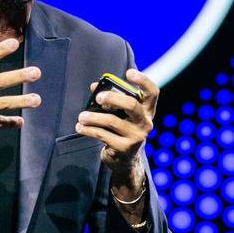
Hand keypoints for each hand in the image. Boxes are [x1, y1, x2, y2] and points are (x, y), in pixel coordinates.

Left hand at [75, 69, 158, 193]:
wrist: (124, 160)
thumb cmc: (120, 129)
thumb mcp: (119, 113)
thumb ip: (110, 98)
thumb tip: (94, 86)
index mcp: (146, 110)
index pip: (153, 92)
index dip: (143, 81)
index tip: (129, 72)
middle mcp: (145, 123)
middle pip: (132, 104)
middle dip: (113, 97)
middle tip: (98, 97)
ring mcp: (136, 137)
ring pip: (113, 121)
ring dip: (93, 117)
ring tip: (81, 116)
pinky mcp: (124, 148)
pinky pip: (103, 135)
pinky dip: (89, 130)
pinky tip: (80, 127)